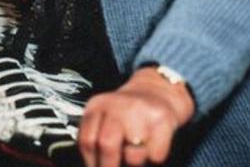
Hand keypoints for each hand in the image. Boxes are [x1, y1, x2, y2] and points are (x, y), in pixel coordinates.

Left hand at [78, 66, 195, 165]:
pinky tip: (152, 146)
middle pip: (107, 145)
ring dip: (133, 163)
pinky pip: (155, 156)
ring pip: (133, 157)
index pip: (87, 140)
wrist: (157, 90)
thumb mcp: (104, 115)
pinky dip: (153, 158)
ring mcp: (141, 112)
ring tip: (136, 152)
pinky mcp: (163, 120)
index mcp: (98, 106)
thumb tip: (95, 164)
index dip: (91, 162)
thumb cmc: (127, 111)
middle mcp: (117, 106)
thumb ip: (95, 137)